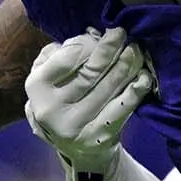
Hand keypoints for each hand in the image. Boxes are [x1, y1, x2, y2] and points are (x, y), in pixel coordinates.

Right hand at [25, 28, 153, 174]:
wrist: (76, 146)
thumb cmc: (63, 99)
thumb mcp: (51, 75)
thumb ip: (63, 53)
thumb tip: (93, 35)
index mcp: (37, 87)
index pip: (68, 57)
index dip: (88, 43)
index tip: (103, 33)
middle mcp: (52, 108)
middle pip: (90, 72)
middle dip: (110, 49)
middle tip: (123, 34)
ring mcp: (76, 125)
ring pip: (108, 87)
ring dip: (126, 65)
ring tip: (136, 50)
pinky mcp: (98, 136)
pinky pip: (122, 109)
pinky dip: (135, 91)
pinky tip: (144, 78)